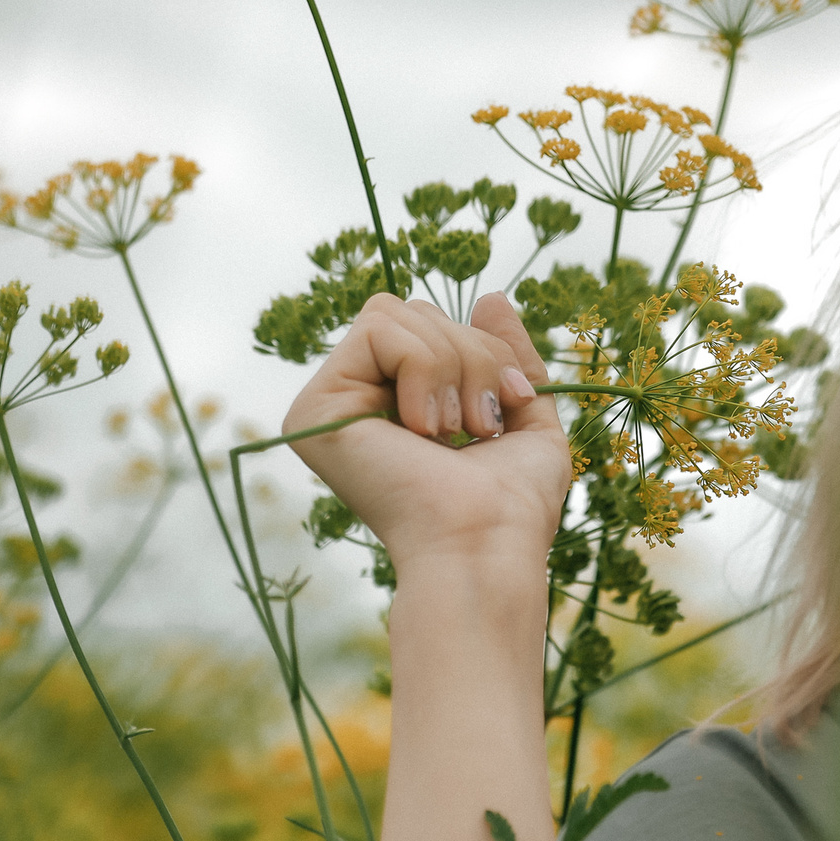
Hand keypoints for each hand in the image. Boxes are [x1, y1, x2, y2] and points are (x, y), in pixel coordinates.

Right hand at [282, 292, 569, 571]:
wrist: (487, 544)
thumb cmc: (513, 502)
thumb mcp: (526, 413)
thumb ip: (506, 355)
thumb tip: (490, 296)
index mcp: (397, 403)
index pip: (432, 325)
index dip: (481, 350)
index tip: (508, 407)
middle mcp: (356, 401)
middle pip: (416, 311)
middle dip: (471, 356)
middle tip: (479, 426)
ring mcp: (330, 405)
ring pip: (398, 312)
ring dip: (452, 366)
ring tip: (455, 433)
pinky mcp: (314, 409)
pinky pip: (378, 327)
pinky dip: (423, 370)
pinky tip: (423, 431)